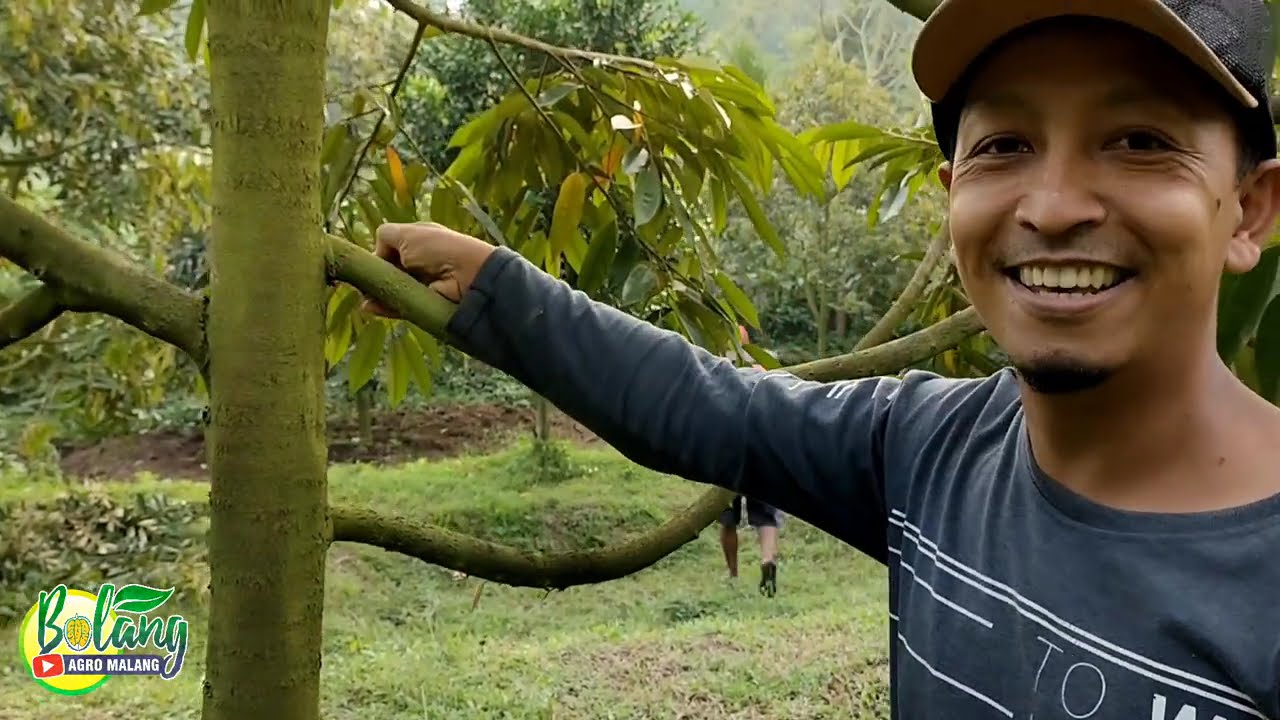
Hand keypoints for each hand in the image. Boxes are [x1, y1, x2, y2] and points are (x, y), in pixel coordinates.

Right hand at [362, 222, 495, 316]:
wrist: (468, 276)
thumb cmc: (438, 248)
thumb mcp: (407, 234)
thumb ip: (386, 237)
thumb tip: (374, 256)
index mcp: (418, 241)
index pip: (390, 249)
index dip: (378, 256)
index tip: (365, 263)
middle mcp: (419, 262)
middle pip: (388, 271)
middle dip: (373, 277)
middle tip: (361, 282)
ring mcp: (420, 285)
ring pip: (390, 289)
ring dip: (375, 293)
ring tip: (364, 296)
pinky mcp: (422, 304)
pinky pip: (398, 306)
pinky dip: (383, 308)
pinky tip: (369, 307)